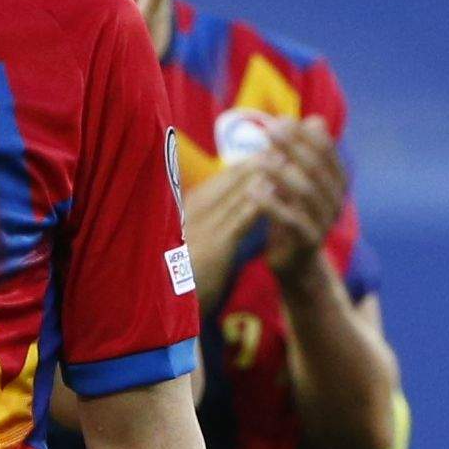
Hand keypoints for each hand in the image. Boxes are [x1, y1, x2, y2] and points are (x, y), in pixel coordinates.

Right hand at [178, 154, 280, 285]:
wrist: (164, 305)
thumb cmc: (176, 278)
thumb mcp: (185, 246)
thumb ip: (201, 225)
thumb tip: (221, 210)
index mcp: (186, 211)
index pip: (220, 181)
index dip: (244, 164)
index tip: (265, 150)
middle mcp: (192, 213)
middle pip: (229, 180)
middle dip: (256, 160)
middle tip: (282, 143)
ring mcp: (202, 228)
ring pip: (236, 194)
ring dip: (261, 174)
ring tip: (284, 157)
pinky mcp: (214, 247)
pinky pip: (240, 219)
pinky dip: (257, 203)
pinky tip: (273, 192)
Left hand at [252, 122, 352, 268]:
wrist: (295, 262)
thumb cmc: (293, 213)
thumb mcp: (299, 181)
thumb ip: (304, 153)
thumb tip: (315, 119)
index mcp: (337, 181)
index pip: (326, 150)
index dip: (304, 133)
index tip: (281, 119)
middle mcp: (336, 199)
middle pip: (316, 167)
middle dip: (293, 146)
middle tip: (269, 130)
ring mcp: (325, 221)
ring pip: (306, 192)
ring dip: (282, 172)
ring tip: (259, 158)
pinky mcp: (309, 241)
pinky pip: (292, 220)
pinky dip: (272, 204)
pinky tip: (252, 191)